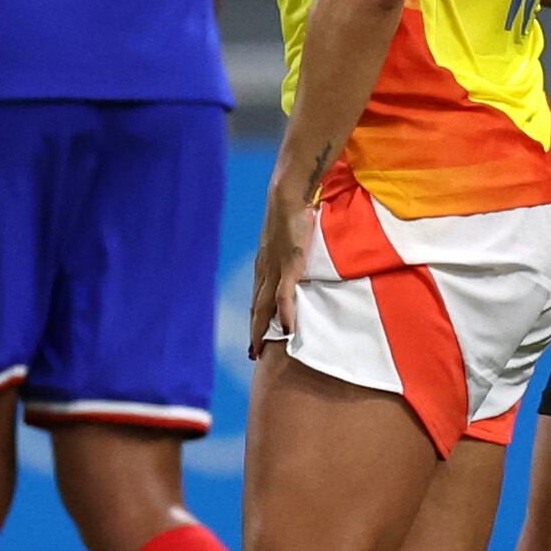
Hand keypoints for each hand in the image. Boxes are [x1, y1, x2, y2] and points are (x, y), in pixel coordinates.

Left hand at [244, 177, 315, 358]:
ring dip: (262, 329)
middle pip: (257, 307)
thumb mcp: (287, 238)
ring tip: (261, 349)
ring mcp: (275, 270)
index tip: (255, 335)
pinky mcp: (289, 266)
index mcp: (265, 265)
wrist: (287, 198)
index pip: (258, 297)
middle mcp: (265, 271)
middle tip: (253, 353)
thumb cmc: (290, 214)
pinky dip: (285, 314)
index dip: (256, 318)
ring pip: (265, 306)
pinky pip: (285, 295)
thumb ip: (288, 253)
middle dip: (254, 331)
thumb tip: (297, 260)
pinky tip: (288, 329)